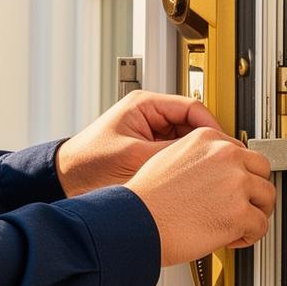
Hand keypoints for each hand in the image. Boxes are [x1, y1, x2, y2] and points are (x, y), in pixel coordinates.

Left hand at [54, 90, 224, 196]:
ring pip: (185, 140)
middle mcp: (148, 114)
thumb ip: (169, 155)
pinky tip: (190, 180)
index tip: (223, 147)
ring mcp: (147, 131)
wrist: (63, 180)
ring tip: (207, 174)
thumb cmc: (86, 165)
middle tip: (221, 164)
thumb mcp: (134, 159)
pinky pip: (174, 153)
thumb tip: (202, 157)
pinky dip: (183, 165)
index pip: (193, 107)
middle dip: (207, 144)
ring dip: (195, 156)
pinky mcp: (145, 149)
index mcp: (144, 105)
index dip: (212, 128)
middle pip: (193, 124)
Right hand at [123, 127, 276, 265]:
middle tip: (243, 205)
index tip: (236, 186)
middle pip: (262, 170)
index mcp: (208, 138)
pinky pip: (261, 226)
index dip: (241, 173)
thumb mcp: (168, 157)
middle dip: (255, 190)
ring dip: (255, 213)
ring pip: (267, 198)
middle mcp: (225, 156)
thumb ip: (198, 157)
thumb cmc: (147, 198)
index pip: (242, 152)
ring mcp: (235, 183)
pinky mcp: (240, 212)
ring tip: (238, 224)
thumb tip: (216, 170)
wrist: (138, 222)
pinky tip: (231, 238)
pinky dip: (249, 236)